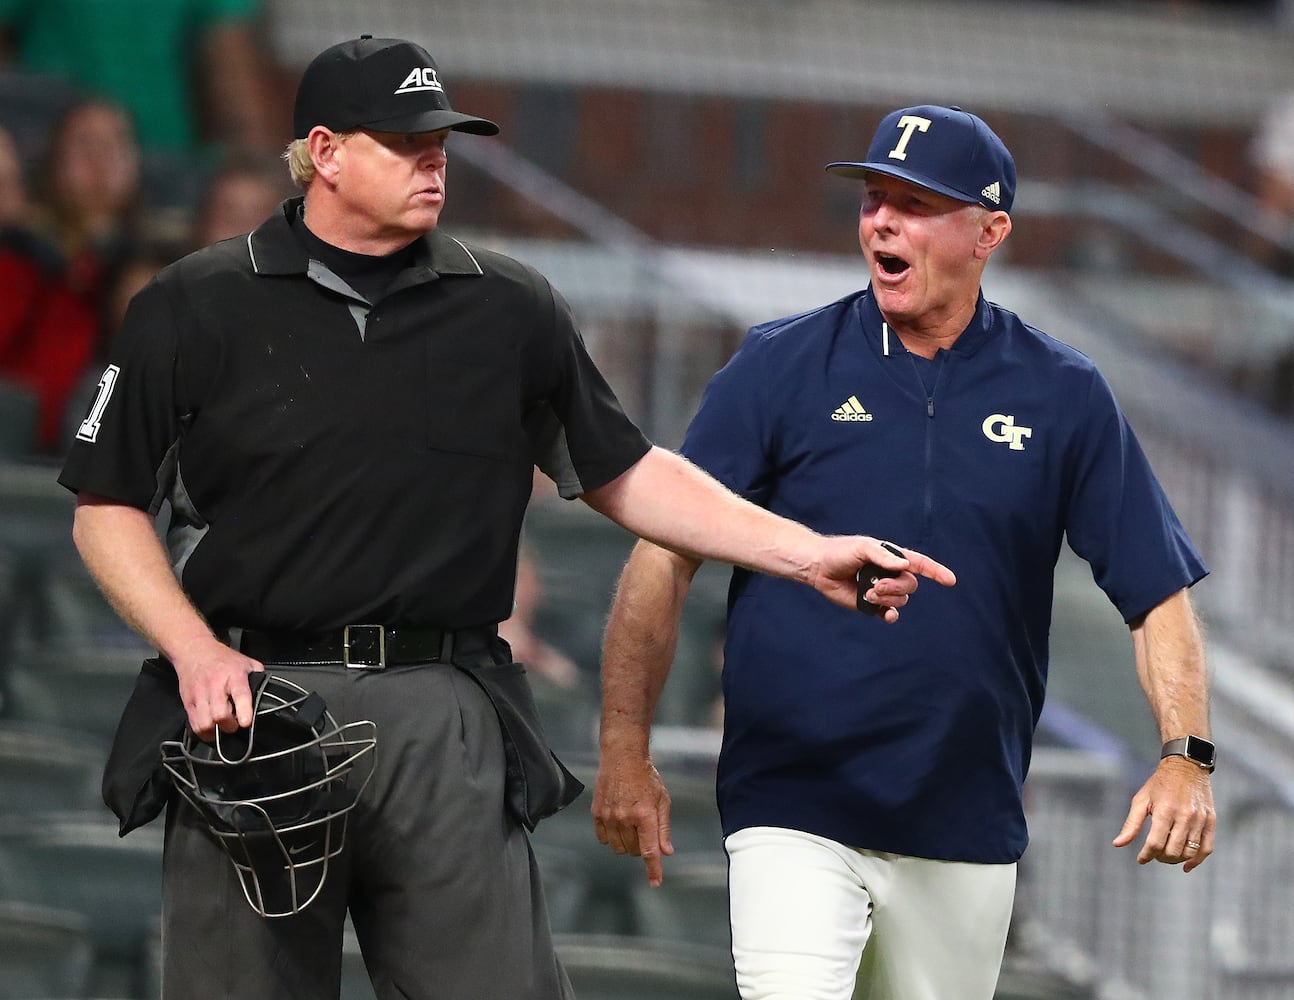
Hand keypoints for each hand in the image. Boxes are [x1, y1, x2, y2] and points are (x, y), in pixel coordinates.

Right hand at [171, 636, 264, 739]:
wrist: (194, 650)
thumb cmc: (222, 658)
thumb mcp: (246, 662)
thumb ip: (258, 677)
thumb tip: (268, 691)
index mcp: (234, 675)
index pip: (240, 694)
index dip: (244, 710)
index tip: (245, 722)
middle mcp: (215, 685)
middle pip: (220, 714)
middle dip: (230, 726)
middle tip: (235, 725)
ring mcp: (199, 695)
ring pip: (205, 723)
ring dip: (215, 731)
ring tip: (222, 726)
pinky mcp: (188, 702)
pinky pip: (194, 724)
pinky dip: (202, 731)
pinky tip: (210, 727)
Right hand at [592, 750, 673, 885]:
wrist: (622, 757)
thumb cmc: (646, 777)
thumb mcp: (663, 800)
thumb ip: (663, 828)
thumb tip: (666, 852)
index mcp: (645, 815)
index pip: (649, 850)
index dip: (653, 869)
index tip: (655, 883)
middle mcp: (626, 818)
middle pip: (633, 851)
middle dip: (641, 847)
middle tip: (644, 830)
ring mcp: (609, 816)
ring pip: (618, 848)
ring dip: (626, 844)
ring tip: (631, 825)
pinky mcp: (597, 813)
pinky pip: (603, 838)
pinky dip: (611, 837)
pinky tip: (617, 823)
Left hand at [812, 537, 956, 620]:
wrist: (819, 567)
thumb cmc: (840, 552)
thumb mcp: (862, 547)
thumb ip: (883, 555)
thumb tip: (905, 565)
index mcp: (892, 557)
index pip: (920, 564)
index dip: (936, 572)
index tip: (951, 580)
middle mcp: (890, 574)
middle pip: (910, 586)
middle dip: (896, 588)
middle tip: (875, 585)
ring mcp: (882, 590)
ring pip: (900, 600)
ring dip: (887, 598)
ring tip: (868, 592)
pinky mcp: (871, 605)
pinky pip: (890, 614)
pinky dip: (891, 615)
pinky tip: (887, 615)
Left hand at [1112, 756, 1214, 871]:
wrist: (1186, 766)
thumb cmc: (1159, 784)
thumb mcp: (1141, 800)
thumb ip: (1131, 824)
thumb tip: (1117, 844)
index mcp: (1165, 810)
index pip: (1155, 844)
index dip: (1146, 855)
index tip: (1141, 859)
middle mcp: (1185, 816)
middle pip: (1173, 851)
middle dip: (1161, 858)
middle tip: (1154, 854)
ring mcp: (1200, 819)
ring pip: (1190, 852)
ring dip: (1177, 859)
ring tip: (1167, 856)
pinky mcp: (1211, 821)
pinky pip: (1207, 848)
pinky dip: (1197, 860)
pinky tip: (1187, 865)